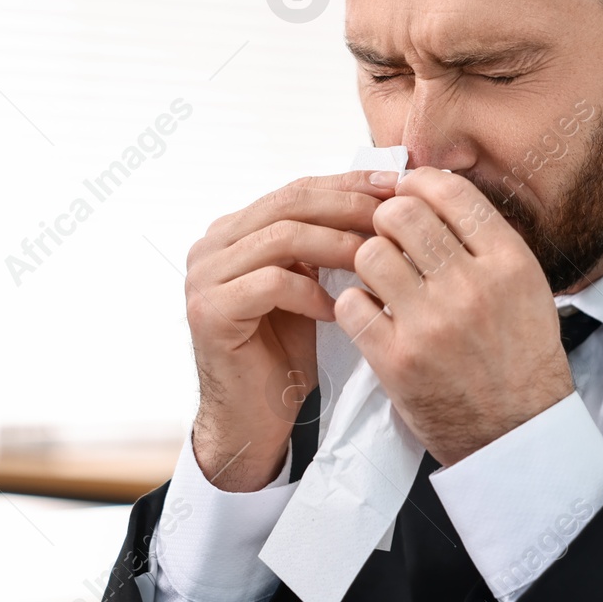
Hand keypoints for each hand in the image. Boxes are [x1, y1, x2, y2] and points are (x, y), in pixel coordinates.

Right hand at [184, 172, 394, 490]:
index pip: (297, 190)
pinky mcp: (209, 311)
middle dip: (349, 206)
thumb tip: (381, 198)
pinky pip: (271, 283)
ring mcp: (204, 276)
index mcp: (233, 230)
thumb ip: (322, 243)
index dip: (349, 184)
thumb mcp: (308, 284)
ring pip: (282, 238)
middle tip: (393, 217)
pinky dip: (311, 292)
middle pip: (289, 204)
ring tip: (375, 260)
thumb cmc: (285, 351)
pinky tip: (338, 309)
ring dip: (337, 245)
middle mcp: (212, 245)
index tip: (397, 185)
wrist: (252, 417)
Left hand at [334, 167, 575, 465]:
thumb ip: (487, 242)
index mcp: (509, 263)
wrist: (516, 432)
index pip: (450, 193)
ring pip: (369, 254)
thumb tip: (435, 192)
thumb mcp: (526, 289)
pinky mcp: (397, 359)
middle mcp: (471, 287)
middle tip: (389, 237)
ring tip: (382, 280)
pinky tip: (373, 314)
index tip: (408, 191)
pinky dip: (356, 305)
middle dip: (387, 220)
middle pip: (401, 214)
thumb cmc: (520, 358)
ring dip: (369, 261)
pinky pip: (352, 304)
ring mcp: (431, 324)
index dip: (419, 183)